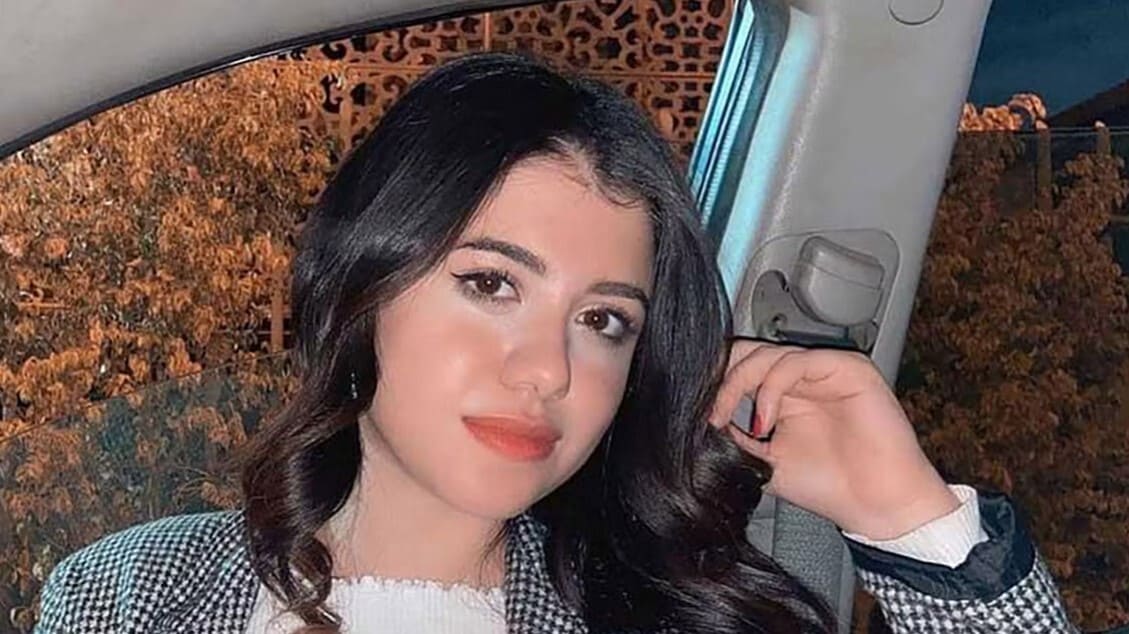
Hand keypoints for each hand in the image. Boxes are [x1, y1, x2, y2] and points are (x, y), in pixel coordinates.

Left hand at [708, 339, 958, 539]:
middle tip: (710, 411)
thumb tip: (699, 419)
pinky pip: (796, 362)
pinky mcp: (848, 368)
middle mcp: (803, 377)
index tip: (696, 412)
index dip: (715, 383)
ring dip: (740, 385)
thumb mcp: (763, 461)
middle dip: (723, 378)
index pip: (741, 367)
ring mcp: (825, 369)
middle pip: (750, 352)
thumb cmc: (830, 486)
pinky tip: (765, 420)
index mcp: (784, 393)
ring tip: (737, 422)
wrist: (877, 506)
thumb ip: (735, 435)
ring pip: (767, 354)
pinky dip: (770, 388)